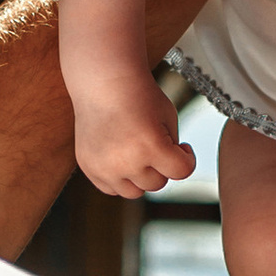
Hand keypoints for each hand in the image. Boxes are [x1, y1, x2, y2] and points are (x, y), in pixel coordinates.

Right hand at [73, 71, 194, 200]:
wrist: (104, 82)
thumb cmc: (139, 97)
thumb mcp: (169, 119)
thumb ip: (172, 150)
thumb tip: (167, 173)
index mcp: (151, 146)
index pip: (181, 172)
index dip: (187, 159)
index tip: (183, 148)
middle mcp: (126, 161)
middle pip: (157, 183)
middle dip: (161, 166)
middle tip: (155, 143)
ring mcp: (104, 167)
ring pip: (133, 192)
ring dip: (140, 177)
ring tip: (138, 153)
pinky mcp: (88, 167)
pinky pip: (111, 187)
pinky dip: (119, 178)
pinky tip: (121, 156)